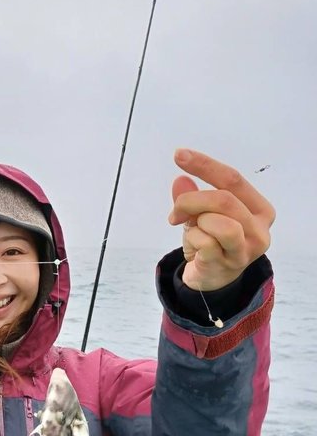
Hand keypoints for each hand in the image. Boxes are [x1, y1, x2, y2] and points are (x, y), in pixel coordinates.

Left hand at [167, 149, 274, 290]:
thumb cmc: (212, 242)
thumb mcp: (201, 215)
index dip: (205, 165)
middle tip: (176, 211)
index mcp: (260, 209)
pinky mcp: (230, 265)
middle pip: (224, 200)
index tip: (179, 155)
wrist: (212, 280)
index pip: (233, 179)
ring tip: (192, 230)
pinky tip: (194, 247)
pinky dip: (193, 240)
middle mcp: (259, 229)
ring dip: (197, 222)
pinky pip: (206, 244)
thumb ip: (193, 197)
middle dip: (191, 200)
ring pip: (219, 223)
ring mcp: (247, 249)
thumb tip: (180, 180)